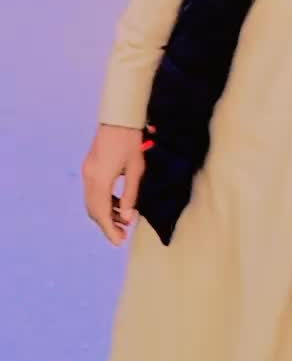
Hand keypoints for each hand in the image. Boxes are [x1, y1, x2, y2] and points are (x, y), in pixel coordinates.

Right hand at [82, 124, 144, 245]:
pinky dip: (104, 202)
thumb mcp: (136, 170)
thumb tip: (128, 217)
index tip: (120, 242)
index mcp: (100, 179)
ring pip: (92, 202)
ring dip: (106, 213)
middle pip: (94, 210)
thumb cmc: (131, 141)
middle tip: (123, 235)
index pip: (102, 213)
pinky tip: (118, 204)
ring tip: (124, 220)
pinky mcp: (89, 167)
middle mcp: (89, 177)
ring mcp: (87, 172)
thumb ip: (130, 194)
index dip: (110, 230)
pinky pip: (93, 192)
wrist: (119, 118)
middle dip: (107, 224)